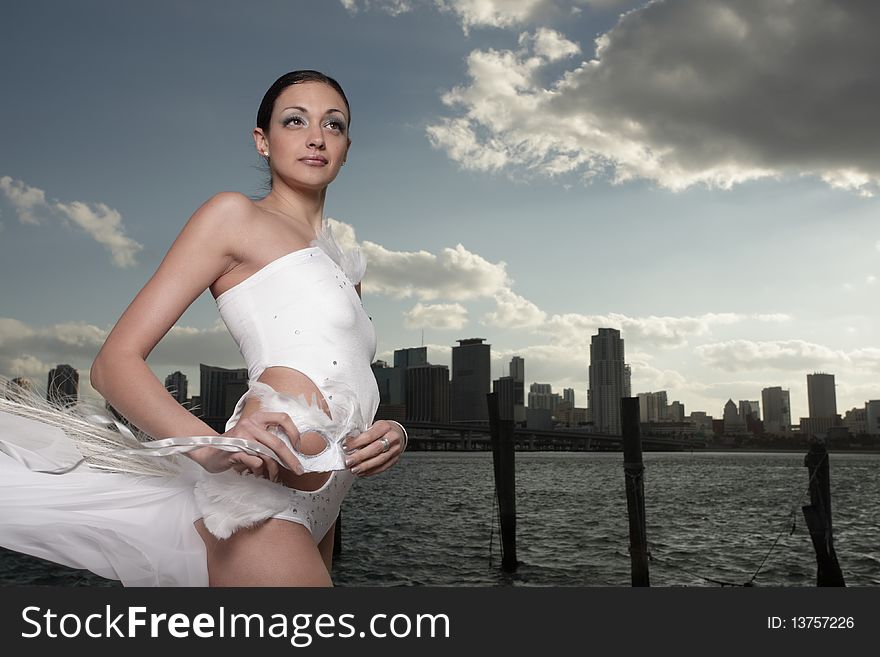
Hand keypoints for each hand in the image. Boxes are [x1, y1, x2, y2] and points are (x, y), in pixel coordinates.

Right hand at [188, 410, 304, 478]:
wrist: (208, 451)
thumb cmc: (234, 445)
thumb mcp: (252, 435)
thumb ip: (268, 439)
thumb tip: (291, 453)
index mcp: (257, 418)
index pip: (282, 418)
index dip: (294, 432)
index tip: (298, 446)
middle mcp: (250, 424)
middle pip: (278, 443)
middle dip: (290, 459)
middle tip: (298, 469)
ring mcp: (242, 437)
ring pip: (268, 455)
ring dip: (273, 469)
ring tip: (273, 475)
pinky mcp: (235, 451)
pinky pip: (256, 462)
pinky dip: (259, 470)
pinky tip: (257, 473)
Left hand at [342, 420, 404, 476]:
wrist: (398, 433)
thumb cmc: (382, 430)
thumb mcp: (372, 426)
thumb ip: (362, 434)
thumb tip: (347, 442)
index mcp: (385, 426)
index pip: (369, 435)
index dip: (357, 442)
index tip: (346, 447)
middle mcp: (392, 438)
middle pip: (375, 448)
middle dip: (360, 456)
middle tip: (349, 461)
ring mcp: (395, 449)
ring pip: (380, 460)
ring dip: (365, 466)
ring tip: (354, 469)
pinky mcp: (394, 459)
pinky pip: (383, 467)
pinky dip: (371, 471)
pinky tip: (362, 472)